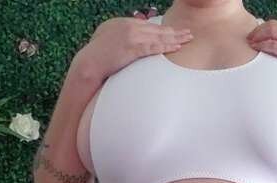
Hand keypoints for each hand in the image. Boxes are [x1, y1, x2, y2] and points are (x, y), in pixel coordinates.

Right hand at [79, 17, 193, 80]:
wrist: (88, 64)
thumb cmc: (97, 57)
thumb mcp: (108, 40)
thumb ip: (121, 38)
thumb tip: (130, 44)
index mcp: (124, 23)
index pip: (149, 26)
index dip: (163, 29)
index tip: (174, 31)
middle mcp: (130, 26)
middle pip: (157, 29)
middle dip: (174, 31)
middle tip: (188, 33)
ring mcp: (131, 36)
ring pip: (158, 36)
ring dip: (175, 38)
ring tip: (188, 39)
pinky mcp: (132, 47)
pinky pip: (154, 46)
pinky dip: (166, 46)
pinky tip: (177, 47)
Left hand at [246, 19, 276, 87]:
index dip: (264, 28)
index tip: (255, 34)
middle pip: (273, 25)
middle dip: (258, 30)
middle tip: (249, 37)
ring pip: (272, 32)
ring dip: (259, 36)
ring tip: (250, 42)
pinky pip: (275, 45)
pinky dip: (264, 45)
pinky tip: (257, 48)